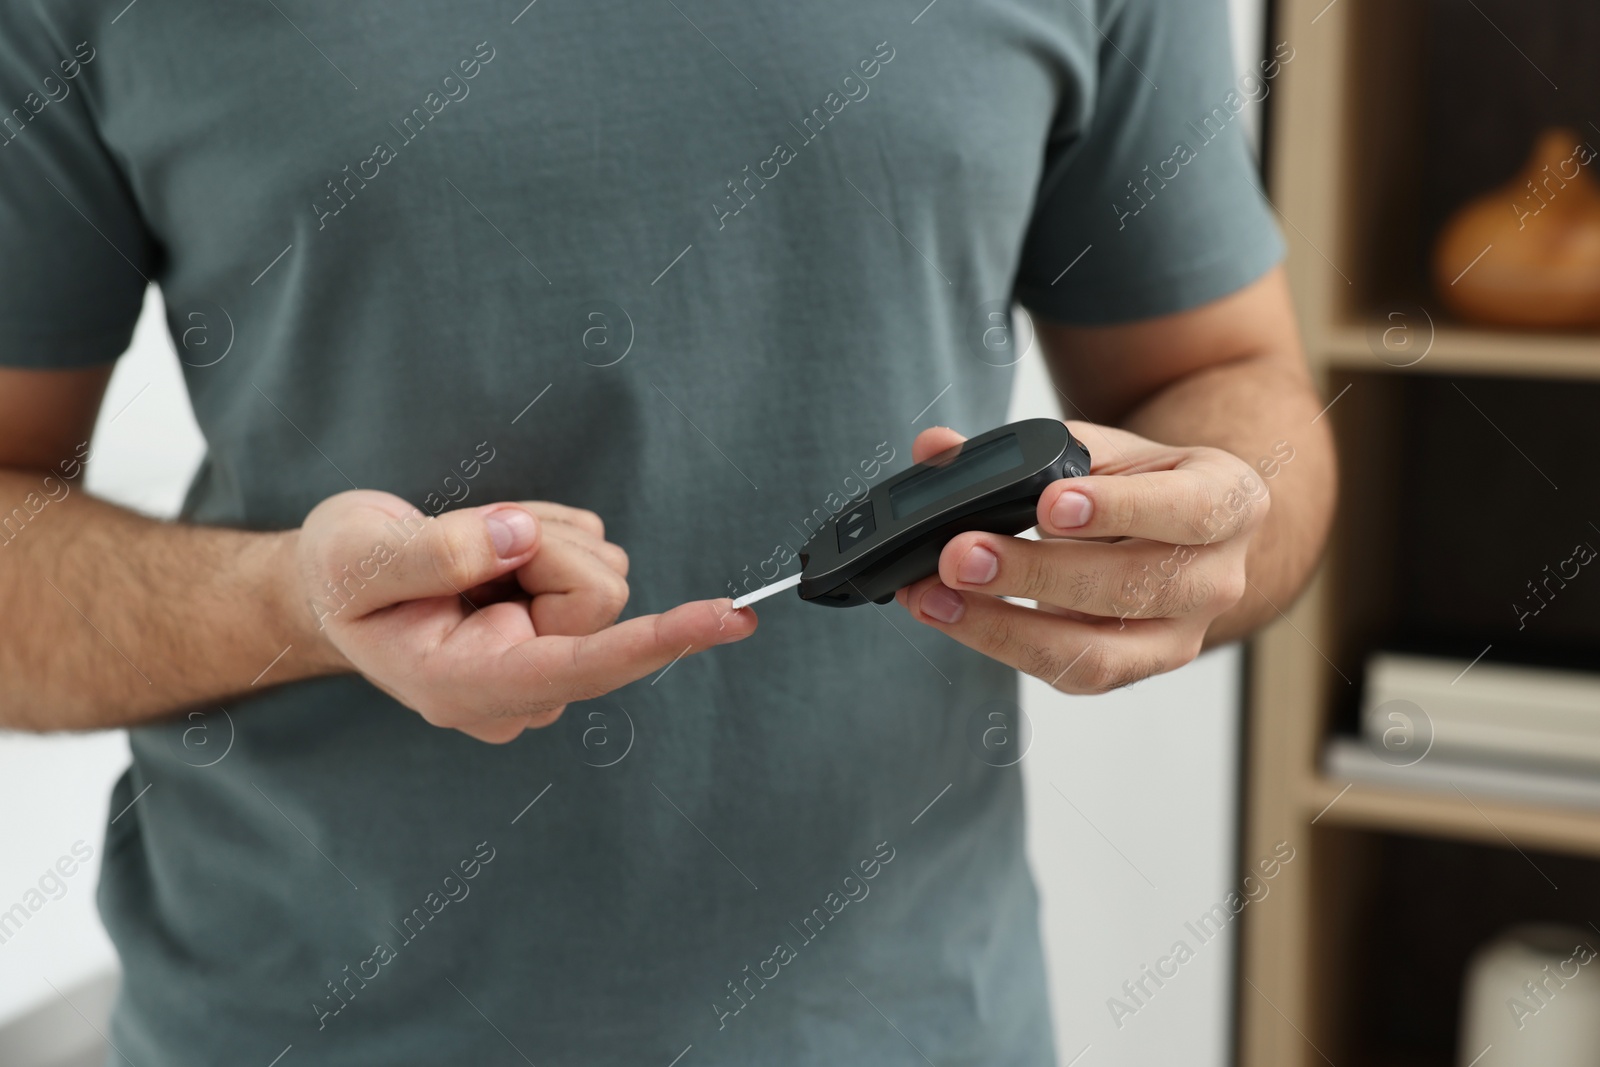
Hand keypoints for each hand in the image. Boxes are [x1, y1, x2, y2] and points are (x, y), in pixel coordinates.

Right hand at [290, 490, 754, 741]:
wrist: (334, 584)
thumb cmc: (338, 576)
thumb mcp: (357, 556)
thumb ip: (436, 551)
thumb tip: (521, 540)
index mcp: (469, 685)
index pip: (584, 665)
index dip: (660, 641)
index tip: (728, 619)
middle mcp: (523, 689)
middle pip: (596, 594)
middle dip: (539, 546)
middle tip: (462, 541)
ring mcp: (548, 662)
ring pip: (600, 571)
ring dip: (538, 540)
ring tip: (469, 554)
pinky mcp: (564, 626)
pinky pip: (591, 555)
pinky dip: (545, 538)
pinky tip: (492, 556)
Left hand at [895, 421, 1265, 692]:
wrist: (1180, 535)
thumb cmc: (1140, 486)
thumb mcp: (1102, 452)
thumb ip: (1023, 449)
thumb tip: (936, 448)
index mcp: (1228, 502)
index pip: (1188, 510)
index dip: (1119, 510)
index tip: (1048, 504)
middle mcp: (1217, 579)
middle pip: (1131, 586)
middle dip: (1035, 573)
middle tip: (961, 555)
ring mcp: (1180, 637)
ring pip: (1097, 651)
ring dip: (1004, 625)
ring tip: (935, 595)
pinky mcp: (1133, 671)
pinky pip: (1068, 672)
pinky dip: (1001, 644)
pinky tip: (952, 615)